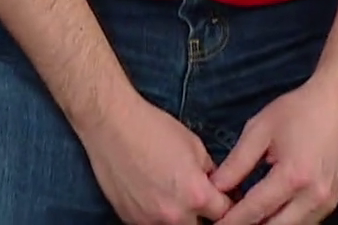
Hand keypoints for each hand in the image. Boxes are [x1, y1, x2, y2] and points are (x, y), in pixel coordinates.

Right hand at [76, 95, 230, 224]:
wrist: (111, 122)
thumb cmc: (152, 128)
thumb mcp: (194, 145)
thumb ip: (210, 173)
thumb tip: (216, 186)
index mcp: (196, 195)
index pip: (226, 214)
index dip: (226, 203)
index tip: (222, 197)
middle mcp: (174, 215)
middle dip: (203, 215)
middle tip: (197, 198)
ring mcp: (149, 220)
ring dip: (180, 218)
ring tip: (172, 194)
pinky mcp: (129, 219)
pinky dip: (156, 215)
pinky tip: (152, 194)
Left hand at [210, 76, 337, 224]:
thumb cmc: (301, 110)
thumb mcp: (260, 130)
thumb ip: (236, 162)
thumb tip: (215, 186)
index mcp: (293, 177)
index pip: (255, 210)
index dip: (231, 220)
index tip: (215, 223)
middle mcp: (314, 197)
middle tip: (228, 219)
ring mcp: (328, 203)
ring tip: (246, 215)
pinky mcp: (334, 202)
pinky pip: (306, 222)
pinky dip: (285, 221)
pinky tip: (269, 211)